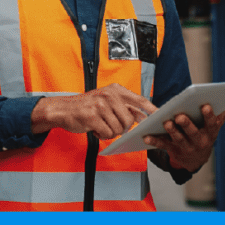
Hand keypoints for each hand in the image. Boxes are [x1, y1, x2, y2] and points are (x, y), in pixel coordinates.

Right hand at [31, 83, 155, 139]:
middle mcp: (109, 95)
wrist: (62, 109)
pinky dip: (102, 135)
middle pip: (129, 120)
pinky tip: (94, 128)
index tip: (161, 116)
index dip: (152, 109)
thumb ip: (124, 107)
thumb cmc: (87, 107)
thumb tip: (143, 117)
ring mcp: (100, 105)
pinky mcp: (92, 116)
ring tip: (100, 125)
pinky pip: (107, 133)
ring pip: (118, 128)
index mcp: (115, 90)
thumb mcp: (106, 101)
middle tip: (110, 124)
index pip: (139, 100)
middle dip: (122, 128)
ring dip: (110, 132)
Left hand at [142, 104, 224, 171]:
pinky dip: (154, 141)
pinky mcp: (173, 149)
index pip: (211, 124)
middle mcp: (198, 141)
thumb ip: (219, 115)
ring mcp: (185, 146)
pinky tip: (146, 136)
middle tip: (180, 116)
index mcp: (210, 133)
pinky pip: (163, 145)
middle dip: (187, 124)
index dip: (209, 115)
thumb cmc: (205, 135)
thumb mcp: (214, 127)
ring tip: (166, 122)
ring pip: (178, 139)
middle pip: (193, 133)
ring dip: (172, 131)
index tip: (205, 105)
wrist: (196, 159)